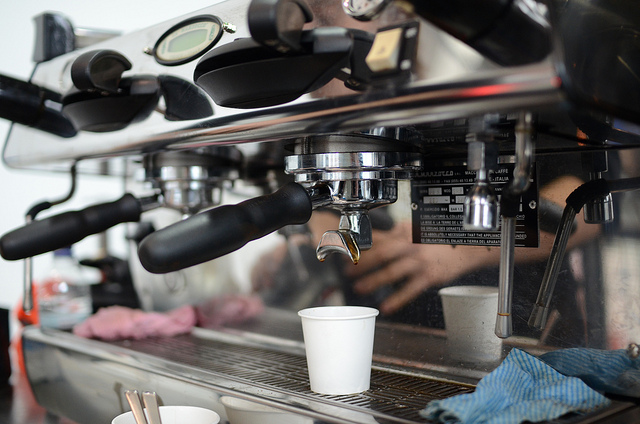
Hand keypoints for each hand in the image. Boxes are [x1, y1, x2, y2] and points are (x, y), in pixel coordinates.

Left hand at [345, 221, 495, 314]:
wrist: (465, 248)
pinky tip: (386, 307)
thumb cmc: (436, 240)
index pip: (378, 239)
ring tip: (360, 288)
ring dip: (374, 280)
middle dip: (362, 264)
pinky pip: (410, 289)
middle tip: (348, 272)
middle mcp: (411, 245)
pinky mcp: (430, 276)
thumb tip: (369, 239)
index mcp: (405, 233)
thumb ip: (393, 235)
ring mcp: (420, 261)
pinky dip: (397, 299)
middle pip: (382, 253)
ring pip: (393, 271)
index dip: (360, 247)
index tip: (346, 254)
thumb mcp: (414, 231)